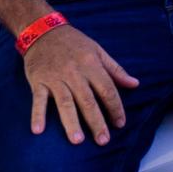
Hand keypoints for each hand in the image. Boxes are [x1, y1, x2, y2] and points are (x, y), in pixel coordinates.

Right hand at [22, 24, 138, 145]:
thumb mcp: (98, 51)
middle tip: (103, 140)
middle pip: (87, 101)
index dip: (115, 107)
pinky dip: (37, 114)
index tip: (120, 123)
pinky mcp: (38, 81)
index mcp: (92, 65)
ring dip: (71, 122)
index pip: (107, 90)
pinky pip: (38, 100)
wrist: (43, 31)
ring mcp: (55, 78)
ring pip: (65, 103)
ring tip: (77, 140)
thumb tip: (135, 84)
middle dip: (96, 121)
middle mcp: (74, 73)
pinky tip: (38, 130)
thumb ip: (116, 70)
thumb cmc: (74, 42)